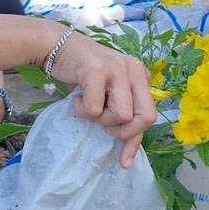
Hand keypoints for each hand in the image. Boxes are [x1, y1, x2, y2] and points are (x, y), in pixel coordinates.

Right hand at [46, 33, 157, 167]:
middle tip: (103, 123)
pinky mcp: (98, 70)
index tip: (125, 161)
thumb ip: (122, 116)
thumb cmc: (84, 75)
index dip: (136, 140)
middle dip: (123, 131)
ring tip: (89, 105)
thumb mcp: (109, 94)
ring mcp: (118, 69)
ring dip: (101, 119)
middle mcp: (135, 70)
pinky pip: (95, 109)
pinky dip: (82, 110)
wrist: (59, 48)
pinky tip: (77, 97)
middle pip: (146, 118)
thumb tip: (127, 160)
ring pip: (122, 116)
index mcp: (142, 76)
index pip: (150, 115)